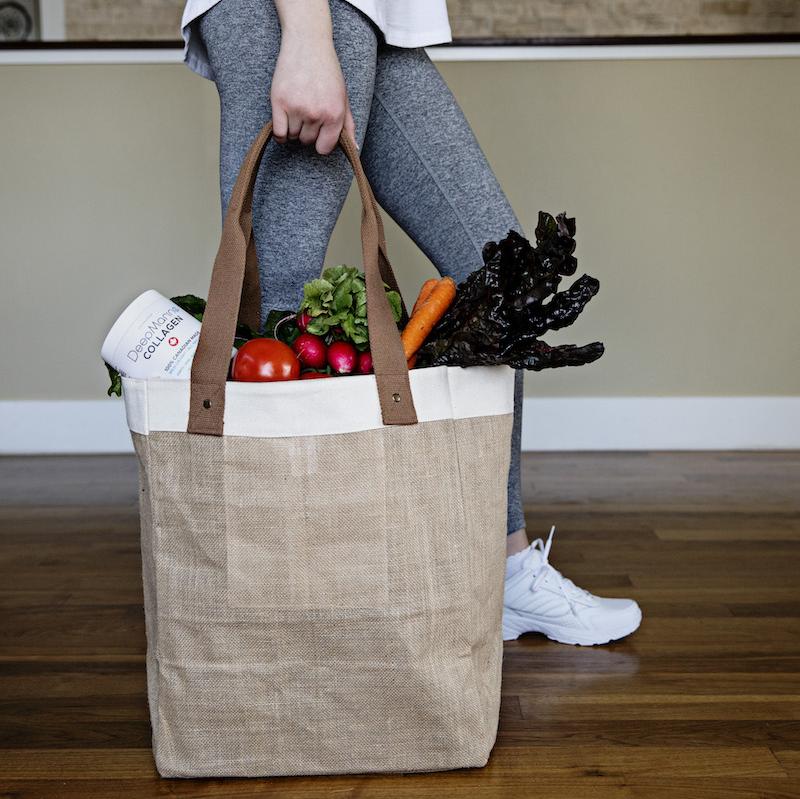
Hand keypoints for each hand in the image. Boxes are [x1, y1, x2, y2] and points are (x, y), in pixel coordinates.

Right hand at [271, 31, 355, 154]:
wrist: (307, 44)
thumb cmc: (327, 71)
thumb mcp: (343, 97)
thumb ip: (348, 125)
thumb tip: (354, 148)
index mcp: (334, 114)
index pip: (324, 148)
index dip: (321, 142)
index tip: (318, 133)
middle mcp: (316, 113)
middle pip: (307, 141)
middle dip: (307, 132)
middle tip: (307, 113)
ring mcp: (297, 108)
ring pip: (292, 136)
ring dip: (293, 128)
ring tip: (297, 111)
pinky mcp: (279, 101)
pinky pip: (279, 132)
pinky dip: (280, 134)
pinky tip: (284, 123)